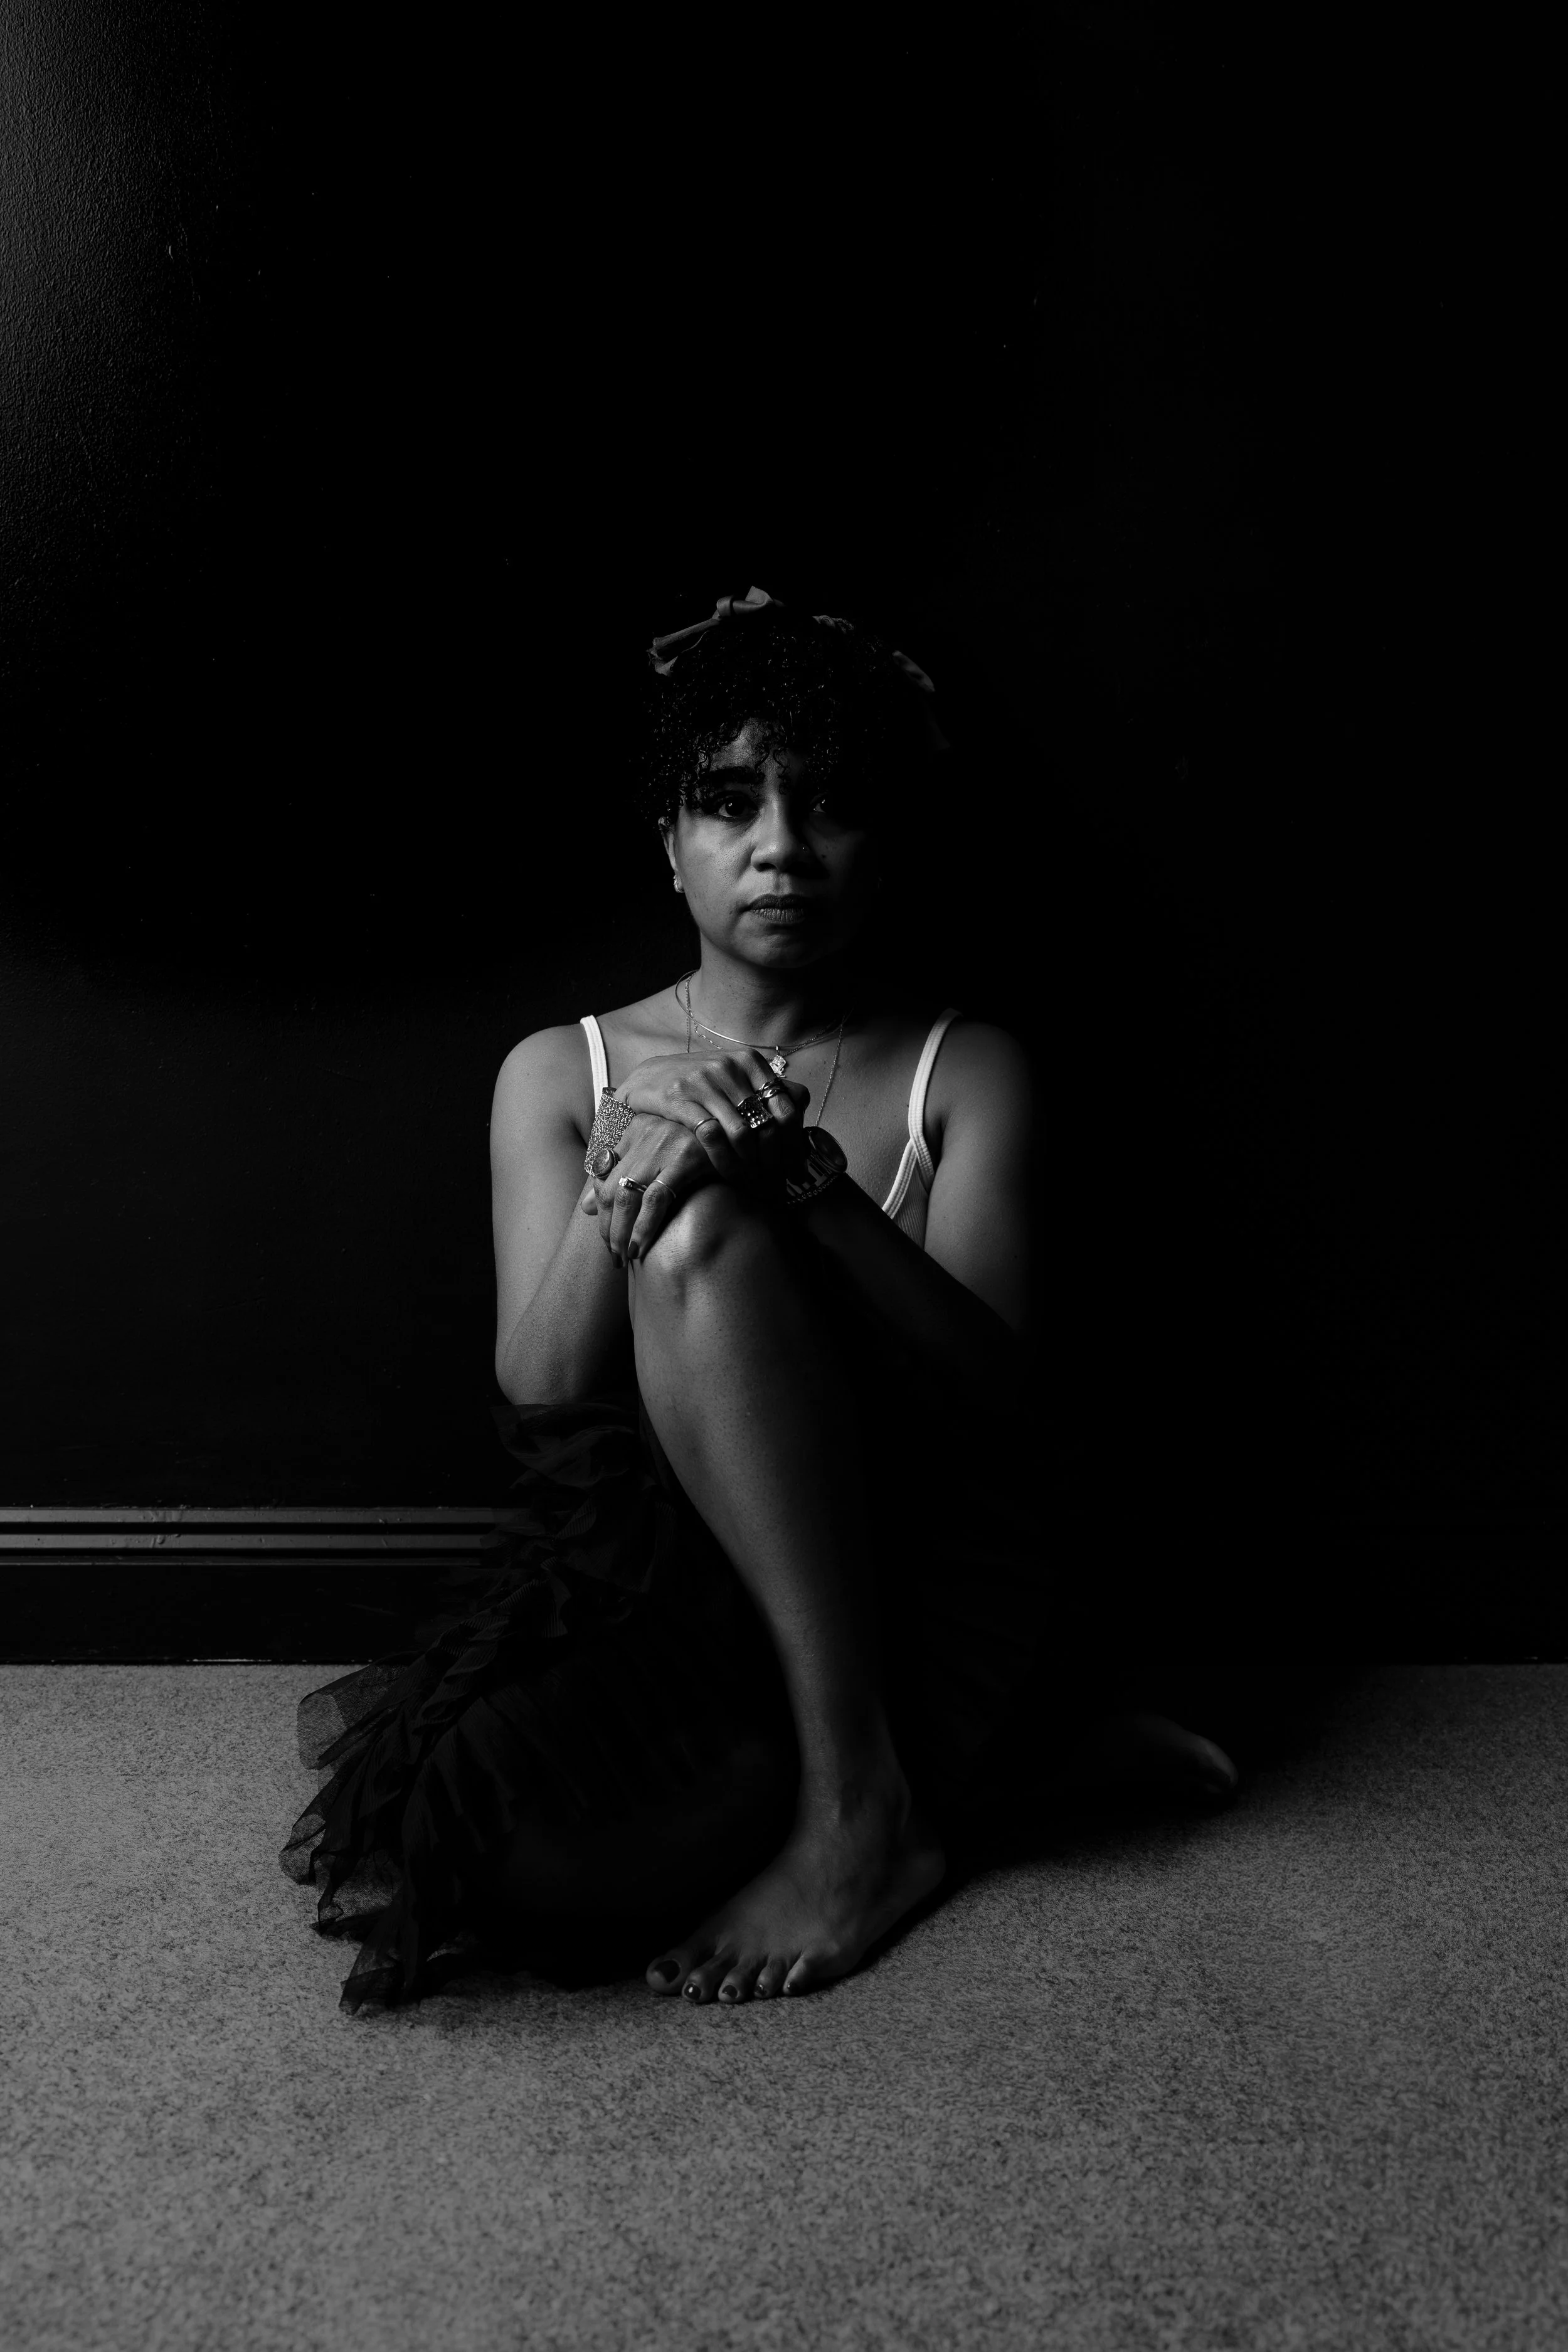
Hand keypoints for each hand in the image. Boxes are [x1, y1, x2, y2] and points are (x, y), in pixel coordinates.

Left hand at [579, 1110, 717, 1268]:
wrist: (745, 1144)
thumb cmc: (702, 1155)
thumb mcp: (658, 1159)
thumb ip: (622, 1176)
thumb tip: (586, 1207)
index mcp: (635, 1128)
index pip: (603, 1175)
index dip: (602, 1211)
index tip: (607, 1236)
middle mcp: (646, 1131)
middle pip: (612, 1188)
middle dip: (609, 1227)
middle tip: (613, 1255)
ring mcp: (665, 1143)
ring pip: (627, 1195)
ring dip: (621, 1233)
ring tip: (623, 1257)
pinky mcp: (687, 1159)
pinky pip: (656, 1199)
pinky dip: (643, 1227)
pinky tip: (640, 1247)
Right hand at [612, 1050, 807, 1181]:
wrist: (650, 1077)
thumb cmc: (701, 1084)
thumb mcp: (736, 1078)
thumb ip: (767, 1091)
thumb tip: (805, 1113)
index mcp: (750, 1062)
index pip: (788, 1108)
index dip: (794, 1143)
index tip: (793, 1167)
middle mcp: (729, 1067)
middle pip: (767, 1125)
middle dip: (774, 1159)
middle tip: (775, 1181)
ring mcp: (703, 1081)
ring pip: (741, 1134)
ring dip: (749, 1164)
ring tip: (752, 1181)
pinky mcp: (679, 1097)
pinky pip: (711, 1136)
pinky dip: (723, 1159)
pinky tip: (726, 1171)